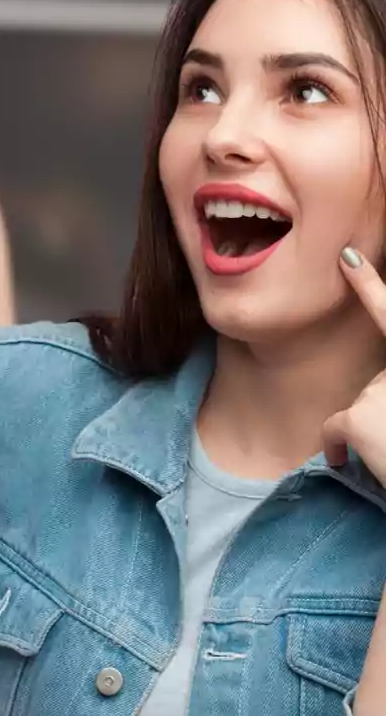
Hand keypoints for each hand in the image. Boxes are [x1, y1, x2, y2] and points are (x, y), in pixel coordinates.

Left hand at [322, 247, 385, 470]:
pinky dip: (336, 447)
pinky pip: (335, 431)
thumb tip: (372, 407)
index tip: (346, 255)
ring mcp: (380, 390)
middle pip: (378, 387)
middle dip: (383, 413)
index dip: (370, 284)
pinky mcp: (357, 417)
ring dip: (371, 434)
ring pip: (359, 410)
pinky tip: (345, 460)